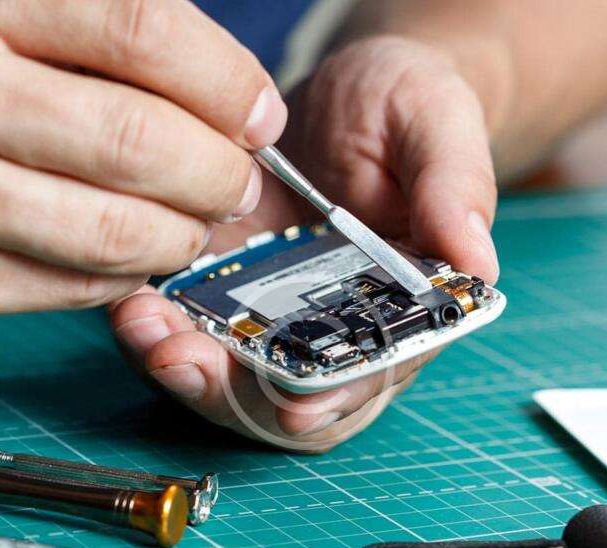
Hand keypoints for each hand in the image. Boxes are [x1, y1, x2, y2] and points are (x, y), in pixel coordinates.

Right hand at [0, 0, 284, 349]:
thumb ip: (75, 27)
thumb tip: (215, 80)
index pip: (145, 29)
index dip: (226, 79)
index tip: (256, 112)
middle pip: (146, 140)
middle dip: (220, 172)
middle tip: (236, 182)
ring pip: (119, 229)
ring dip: (182, 235)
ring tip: (190, 225)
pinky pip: (72, 286)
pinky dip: (122, 276)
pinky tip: (128, 260)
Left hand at [111, 37, 497, 451]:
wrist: (351, 87)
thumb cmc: (407, 105)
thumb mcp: (437, 121)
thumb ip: (455, 185)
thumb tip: (476, 262)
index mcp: (407, 304)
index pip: (375, 371)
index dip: (337, 394)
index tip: (293, 400)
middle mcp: (338, 325)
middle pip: (289, 398)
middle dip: (233, 394)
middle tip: (181, 358)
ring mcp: (275, 312)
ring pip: (230, 376)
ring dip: (183, 367)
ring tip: (143, 325)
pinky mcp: (225, 286)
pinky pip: (187, 328)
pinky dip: (155, 327)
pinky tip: (130, 296)